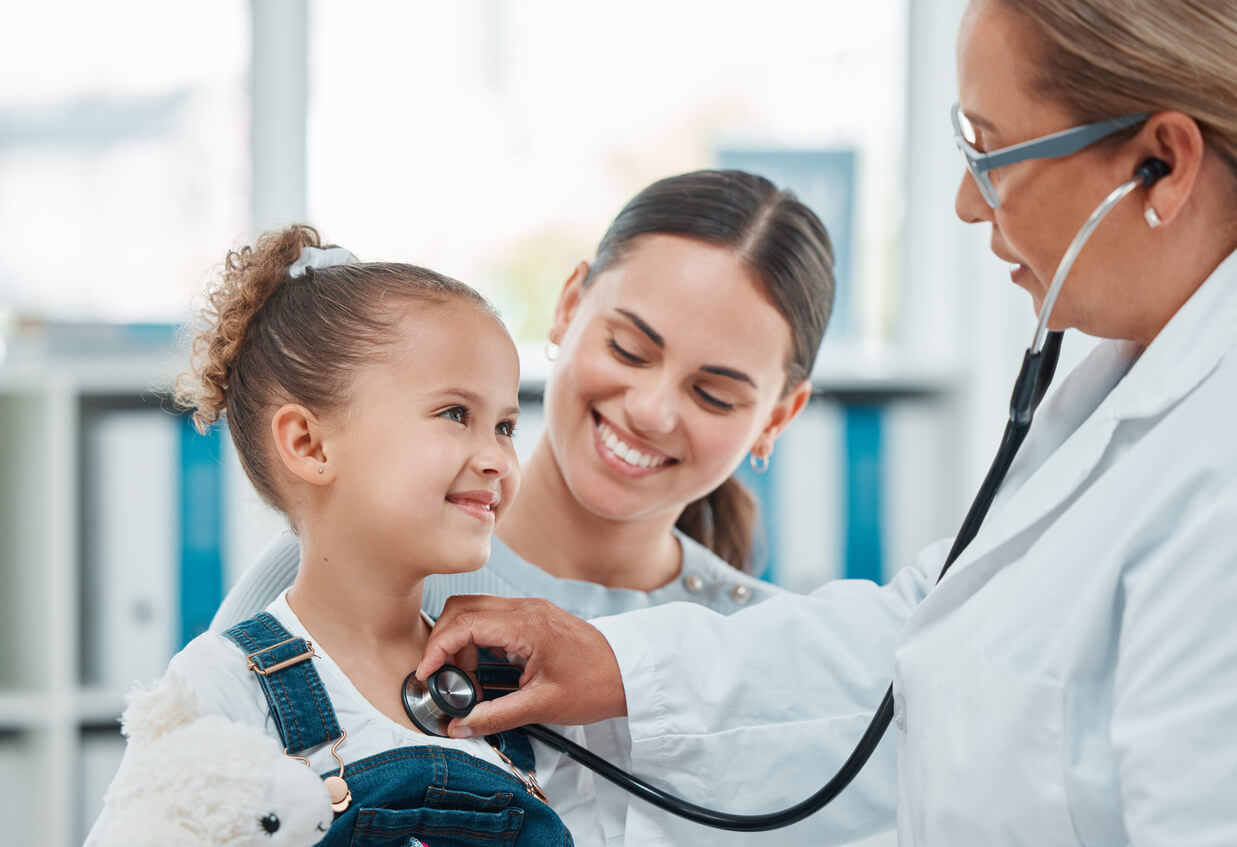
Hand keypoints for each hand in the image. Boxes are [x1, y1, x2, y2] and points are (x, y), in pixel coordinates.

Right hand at [418, 595, 626, 736]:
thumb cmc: (595, 685)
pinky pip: (492, 618)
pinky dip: (477, 639)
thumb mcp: (542, 706)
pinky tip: (483, 670)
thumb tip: (459, 726)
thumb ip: (495, 716)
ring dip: (460, 640)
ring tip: (466, 679)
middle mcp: (526, 608)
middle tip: (442, 676)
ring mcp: (530, 609)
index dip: (437, 648)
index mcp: (527, 624)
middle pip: (463, 607)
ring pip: (475, 609)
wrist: (629, 673)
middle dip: (443, 640)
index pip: (464, 623)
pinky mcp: (533, 616)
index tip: (427, 673)